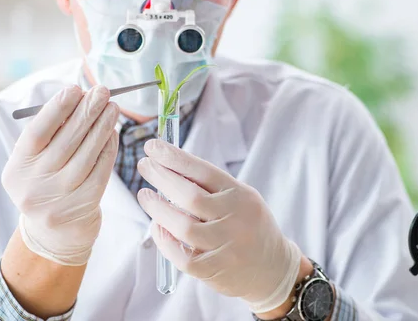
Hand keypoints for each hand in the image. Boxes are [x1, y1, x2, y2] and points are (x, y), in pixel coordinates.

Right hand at [2, 85, 119, 265]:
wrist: (56, 234)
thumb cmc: (48, 185)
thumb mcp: (36, 164)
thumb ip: (51, 136)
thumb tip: (79, 99)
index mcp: (17, 169)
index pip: (36, 134)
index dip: (56, 109)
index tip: (74, 89)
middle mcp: (34, 185)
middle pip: (65, 142)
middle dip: (87, 112)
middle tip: (102, 92)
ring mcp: (59, 198)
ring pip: (86, 154)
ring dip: (102, 127)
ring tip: (113, 108)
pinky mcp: (83, 205)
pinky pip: (101, 170)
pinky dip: (108, 148)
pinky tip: (113, 133)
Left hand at [137, 140, 301, 313]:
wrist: (272, 268)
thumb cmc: (247, 225)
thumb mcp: (240, 198)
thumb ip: (210, 187)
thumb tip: (170, 166)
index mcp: (241, 195)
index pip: (204, 171)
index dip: (175, 158)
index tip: (153, 146)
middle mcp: (235, 219)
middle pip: (190, 197)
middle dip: (162, 178)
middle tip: (144, 166)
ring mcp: (226, 247)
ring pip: (183, 227)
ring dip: (158, 209)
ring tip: (145, 196)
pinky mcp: (215, 270)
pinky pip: (182, 257)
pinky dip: (164, 241)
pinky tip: (157, 227)